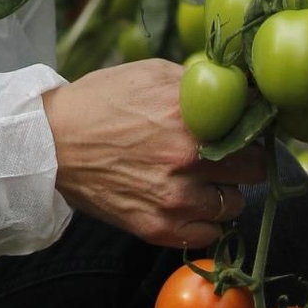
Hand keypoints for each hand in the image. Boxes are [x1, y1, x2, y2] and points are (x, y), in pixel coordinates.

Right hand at [43, 61, 265, 249]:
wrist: (52, 142)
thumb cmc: (102, 101)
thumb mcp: (151, 73)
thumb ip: (199, 83)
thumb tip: (241, 89)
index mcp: (189, 115)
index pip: (255, 127)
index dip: (251, 126)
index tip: (245, 128)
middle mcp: (189, 159)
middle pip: (255, 168)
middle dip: (243, 159)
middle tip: (224, 154)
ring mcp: (176, 199)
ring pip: (235, 204)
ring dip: (223, 191)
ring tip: (200, 179)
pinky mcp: (160, 229)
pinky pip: (210, 234)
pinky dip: (204, 220)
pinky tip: (187, 202)